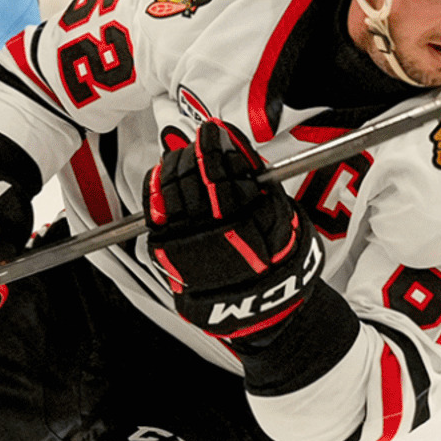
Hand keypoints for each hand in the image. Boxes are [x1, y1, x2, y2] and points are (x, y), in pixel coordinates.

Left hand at [144, 120, 322, 344]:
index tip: (217, 131)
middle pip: (194, 177)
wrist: (259, 309)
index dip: (218, 145)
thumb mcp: (286, 220)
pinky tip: (162, 178)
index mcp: (248, 223)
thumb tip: (238, 149)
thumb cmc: (277, 264)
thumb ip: (262, 185)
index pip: (225, 171)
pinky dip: (156, 191)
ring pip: (171, 192)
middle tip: (202, 140)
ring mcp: (187, 245)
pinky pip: (154, 215)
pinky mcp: (168, 256)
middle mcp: (214, 234)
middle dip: (196, 153)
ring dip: (176, 167)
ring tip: (185, 156)